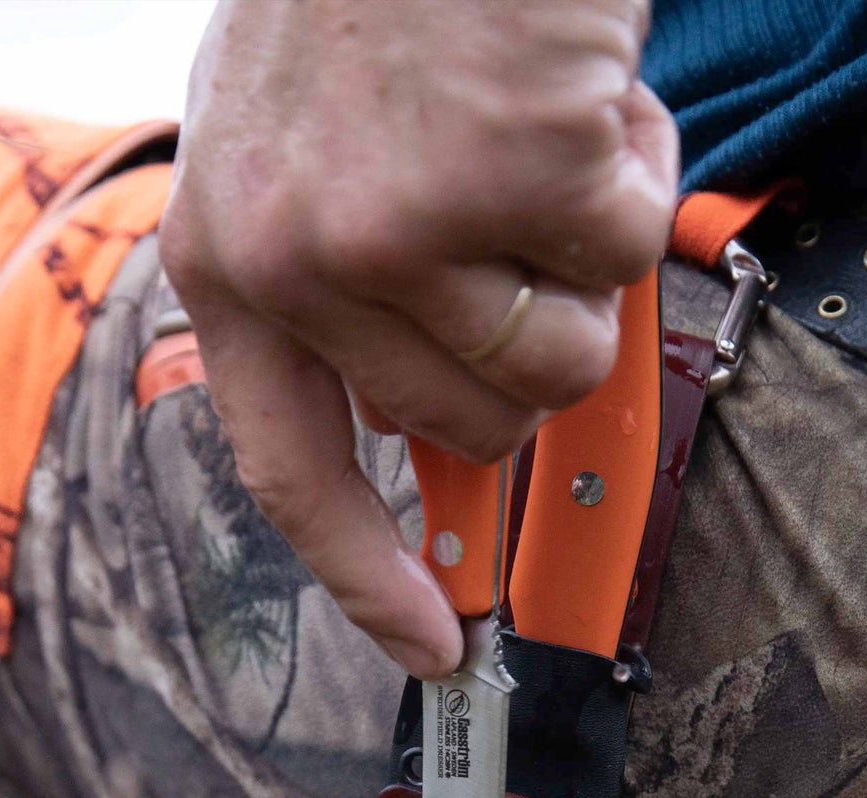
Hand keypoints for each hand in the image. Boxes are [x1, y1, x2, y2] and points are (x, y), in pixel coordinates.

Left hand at [159, 0, 676, 676]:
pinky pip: (622, 254)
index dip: (368, 575)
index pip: (291, 472)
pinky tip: (579, 79)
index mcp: (233, 256)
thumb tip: (433, 422)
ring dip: (584, 249)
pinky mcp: (502, 178)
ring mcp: (394, 227)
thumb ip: (344, 287)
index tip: (435, 650)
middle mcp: (295, 260)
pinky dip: (633, 164)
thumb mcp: (300, 139)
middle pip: (462, 426)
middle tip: (517, 213)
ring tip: (538, 120)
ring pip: (556, 360)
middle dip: (523, 339)